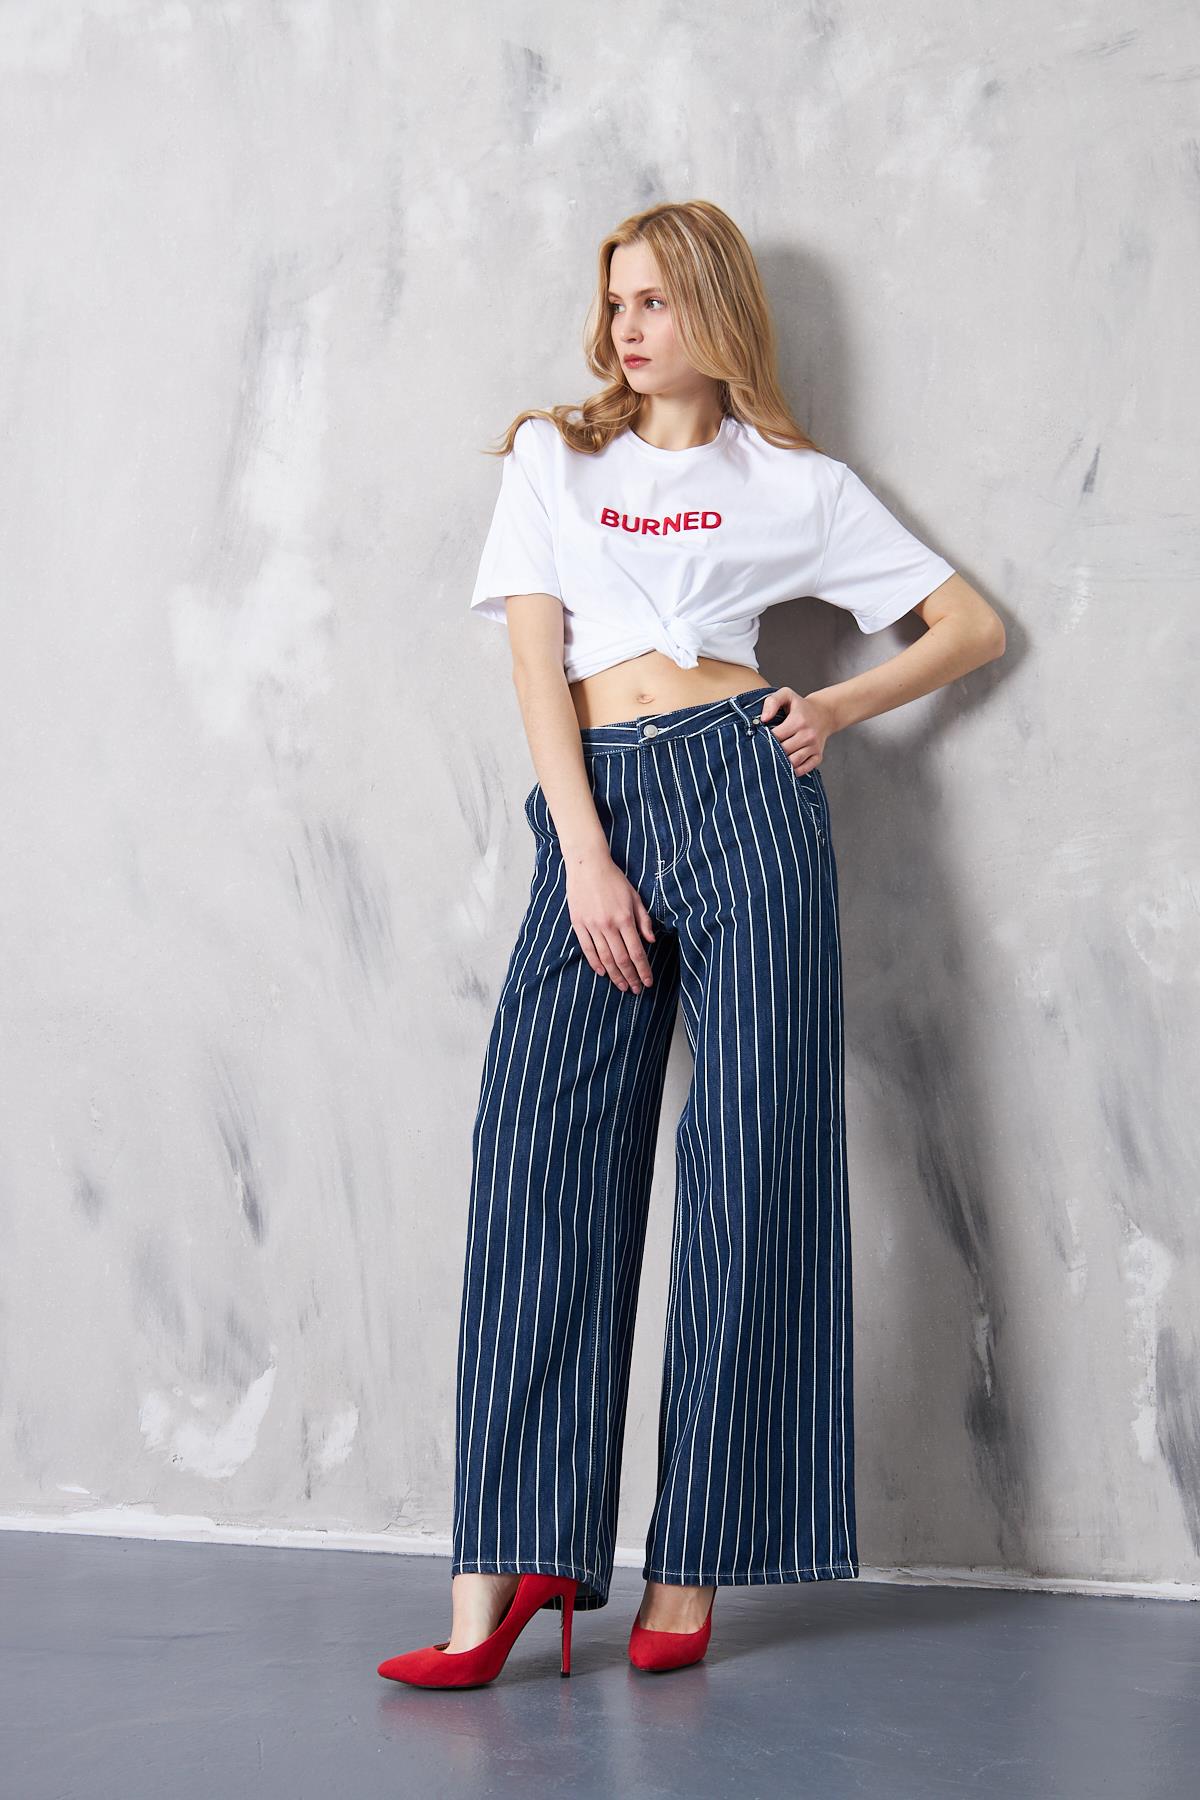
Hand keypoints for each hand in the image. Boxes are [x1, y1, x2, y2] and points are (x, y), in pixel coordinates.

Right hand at [565, 847, 656, 992]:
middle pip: (621, 959)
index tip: (648, 982)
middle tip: (636, 989)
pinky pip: (587, 949)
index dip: (643, 970)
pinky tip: (602, 973)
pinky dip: (595, 963)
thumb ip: (643, 920)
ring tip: (622, 986)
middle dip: (631, 977)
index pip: (637, 952)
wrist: (587, 865)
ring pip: (605, 958)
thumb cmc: (614, 879)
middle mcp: (609, 925)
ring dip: (615, 975)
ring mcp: (592, 926)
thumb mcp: (635, 897)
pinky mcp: (579, 924)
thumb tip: (651, 941)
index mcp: (625, 919)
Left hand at [759, 687, 835, 774]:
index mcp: (799, 720)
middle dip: (771, 751)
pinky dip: (793, 770)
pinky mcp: (818, 756)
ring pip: (793, 762)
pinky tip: (786, 765)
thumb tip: (763, 719)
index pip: (776, 736)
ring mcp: (814, 747)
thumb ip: (772, 702)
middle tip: (764, 750)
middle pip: (783, 750)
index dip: (765, 738)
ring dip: (781, 763)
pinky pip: (804, 769)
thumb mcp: (786, 695)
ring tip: (773, 758)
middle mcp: (808, 735)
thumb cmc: (801, 706)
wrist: (825, 713)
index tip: (760, 737)